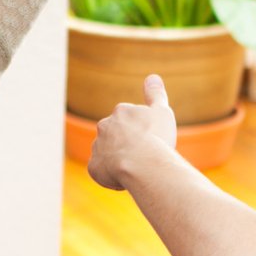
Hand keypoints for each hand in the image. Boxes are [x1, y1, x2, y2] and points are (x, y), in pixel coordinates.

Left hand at [86, 74, 179, 189]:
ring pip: (108, 154)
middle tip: (145, 156)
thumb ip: (155, 94)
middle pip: (117, 136)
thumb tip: (152, 76)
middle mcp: (104, 127)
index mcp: (121, 112)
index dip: (143, 132)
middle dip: (128, 145)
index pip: (130, 120)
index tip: (153, 140)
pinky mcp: (94, 167)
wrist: (142, 163)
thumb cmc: (156, 137)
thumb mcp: (161, 111)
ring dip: (119, 160)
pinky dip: (111, 176)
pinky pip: (101, 172)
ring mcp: (97, 147)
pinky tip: (126, 179)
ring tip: (137, 169)